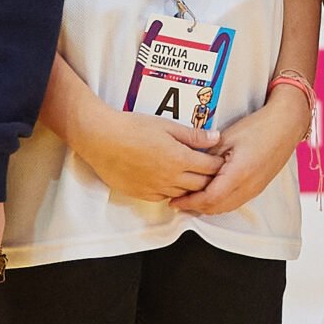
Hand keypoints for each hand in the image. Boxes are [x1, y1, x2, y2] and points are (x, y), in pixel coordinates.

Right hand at [70, 108, 225, 203]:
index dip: (218, 164)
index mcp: (179, 159)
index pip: (209, 167)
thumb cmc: (133, 128)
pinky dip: (172, 192)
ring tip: (194, 176)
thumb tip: (215, 138)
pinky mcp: (142, 194)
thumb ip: (193, 135)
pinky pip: (164, 198)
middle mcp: (170, 178)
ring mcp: (156, 188)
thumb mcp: (167, 125)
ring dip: (192, 187)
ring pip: (183, 194)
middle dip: (210, 178)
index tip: (221, 159)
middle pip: (200, 185)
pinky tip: (172, 183)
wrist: (102, 140)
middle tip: (212, 170)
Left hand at [171, 94, 306, 217]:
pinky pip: (235, 202)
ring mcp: (255, 189)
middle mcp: (248, 187)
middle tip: (178, 202)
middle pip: (216, 208)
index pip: (209, 198)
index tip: (175, 200)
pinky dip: (219, 202)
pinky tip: (210, 194)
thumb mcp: (227, 137)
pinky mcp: (258, 187)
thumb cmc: (259, 127)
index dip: (189, 202)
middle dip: (195, 207)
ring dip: (207, 206)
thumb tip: (190, 165)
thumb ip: (208, 155)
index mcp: (239, 174)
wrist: (286, 125)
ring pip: (225, 208)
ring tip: (191, 199)